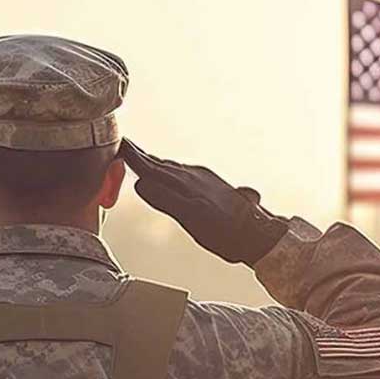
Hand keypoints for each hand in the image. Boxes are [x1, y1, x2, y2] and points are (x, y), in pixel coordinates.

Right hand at [120, 138, 287, 266]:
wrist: (259, 234)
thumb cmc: (226, 232)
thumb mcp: (191, 217)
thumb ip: (166, 199)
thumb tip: (142, 183)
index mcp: (185, 183)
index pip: (152, 167)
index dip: (134, 157)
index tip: (120, 144)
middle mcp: (193, 178)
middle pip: (160, 165)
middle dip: (141, 156)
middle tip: (125, 147)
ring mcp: (203, 182)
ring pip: (171, 169)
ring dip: (154, 163)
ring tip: (142, 159)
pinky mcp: (212, 188)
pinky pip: (183, 176)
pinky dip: (170, 173)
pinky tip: (172, 177)